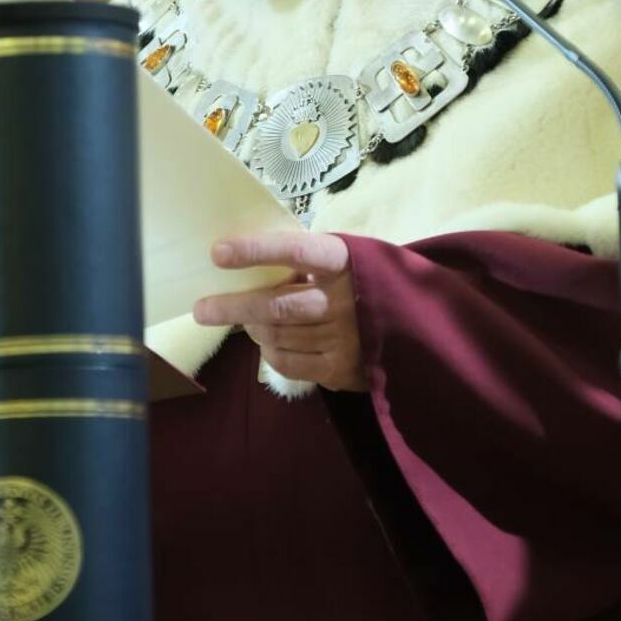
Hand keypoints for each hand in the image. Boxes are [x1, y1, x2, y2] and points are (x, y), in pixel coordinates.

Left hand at [193, 229, 367, 391]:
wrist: (418, 322)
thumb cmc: (364, 280)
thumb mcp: (344, 257)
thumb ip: (305, 259)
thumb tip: (246, 265)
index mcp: (343, 261)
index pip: (293, 251)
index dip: (254, 251)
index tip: (216, 253)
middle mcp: (344, 299)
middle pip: (275, 306)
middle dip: (232, 307)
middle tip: (201, 310)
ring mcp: (344, 338)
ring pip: (276, 336)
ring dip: (252, 328)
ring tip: (244, 321)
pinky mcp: (341, 369)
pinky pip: (287, 362)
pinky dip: (269, 352)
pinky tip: (268, 342)